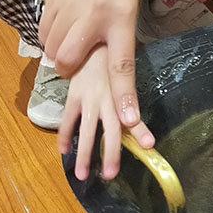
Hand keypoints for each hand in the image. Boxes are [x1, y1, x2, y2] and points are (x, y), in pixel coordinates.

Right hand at [37, 0, 143, 130]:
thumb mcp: (129, 2)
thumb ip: (117, 34)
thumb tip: (104, 67)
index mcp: (122, 15)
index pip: (123, 64)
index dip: (125, 96)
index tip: (129, 122)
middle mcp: (95, 14)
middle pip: (70, 62)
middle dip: (70, 68)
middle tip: (78, 57)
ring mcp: (69, 6)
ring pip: (53, 50)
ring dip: (60, 51)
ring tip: (73, 34)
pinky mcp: (51, 0)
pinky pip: (44, 34)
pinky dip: (50, 37)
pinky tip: (62, 22)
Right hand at [58, 44, 154, 179]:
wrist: (89, 37)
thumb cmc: (111, 57)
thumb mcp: (125, 75)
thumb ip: (130, 97)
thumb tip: (141, 114)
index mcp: (120, 94)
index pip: (132, 116)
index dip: (140, 131)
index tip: (149, 146)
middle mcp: (106, 98)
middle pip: (109, 130)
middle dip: (110, 153)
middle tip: (110, 175)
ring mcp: (87, 98)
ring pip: (86, 130)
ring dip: (84, 153)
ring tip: (81, 175)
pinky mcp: (72, 95)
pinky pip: (66, 119)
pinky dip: (64, 135)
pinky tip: (63, 150)